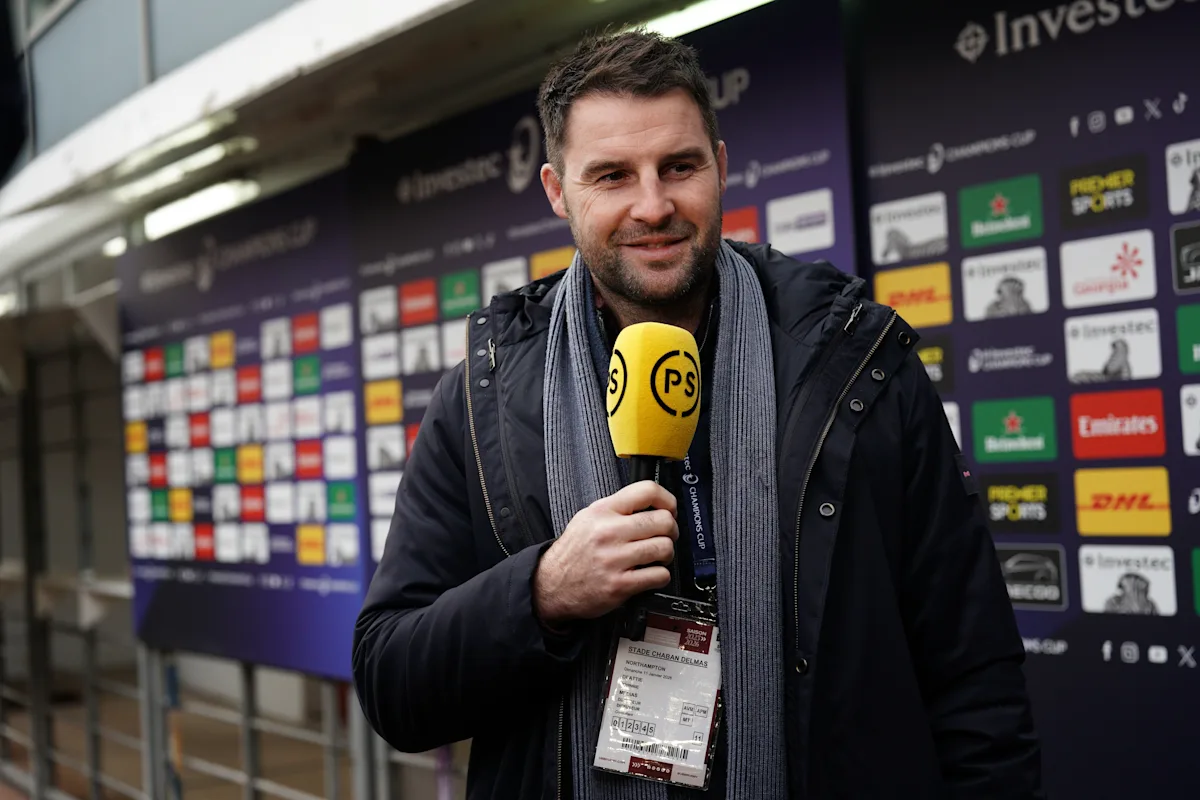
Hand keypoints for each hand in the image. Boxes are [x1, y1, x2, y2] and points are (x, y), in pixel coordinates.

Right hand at [534, 481, 677, 624]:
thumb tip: (651, 504)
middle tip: (666, 535)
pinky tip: (650, 573)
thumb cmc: (573, 553)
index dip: (667, 499)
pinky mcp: (620, 585)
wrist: (552, 585)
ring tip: (656, 556)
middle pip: (663, 521)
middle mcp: (609, 532)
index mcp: (602, 512)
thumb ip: (617, 508)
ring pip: (664, 547)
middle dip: (671, 529)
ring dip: (667, 554)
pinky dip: (661, 575)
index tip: (669, 508)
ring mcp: (615, 559)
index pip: (647, 491)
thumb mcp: (587, 518)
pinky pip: (659, 575)